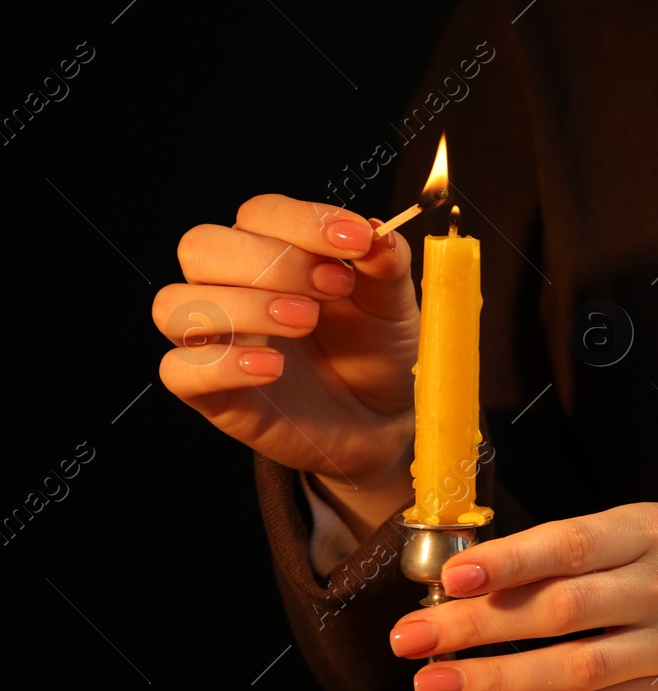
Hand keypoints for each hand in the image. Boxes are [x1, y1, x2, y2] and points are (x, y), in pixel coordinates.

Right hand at [154, 195, 419, 537]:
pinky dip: (221, 365)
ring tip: (306, 321)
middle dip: (269, 261)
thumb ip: (384, 264)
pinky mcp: (212, 394)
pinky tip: (273, 366)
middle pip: (200, 247)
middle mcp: (230, 289)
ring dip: (241, 306)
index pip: (257, 214)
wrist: (382, 418)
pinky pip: (178, 371)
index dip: (303, 221)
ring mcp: (215, 341)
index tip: (357, 239)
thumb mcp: (391, 303)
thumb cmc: (376, 351)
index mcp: (270, 252)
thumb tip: (379, 232)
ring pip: (174, 305)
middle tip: (334, 286)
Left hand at [387, 503, 657, 690]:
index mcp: (649, 533)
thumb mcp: (643, 528)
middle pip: (561, 611)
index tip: (450, 578)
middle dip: (477, 627)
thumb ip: (573, 549)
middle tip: (410, 639)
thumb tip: (475, 576)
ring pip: (577, 668)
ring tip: (436, 685)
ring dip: (499, 680)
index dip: (509, 561)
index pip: (570, 545)